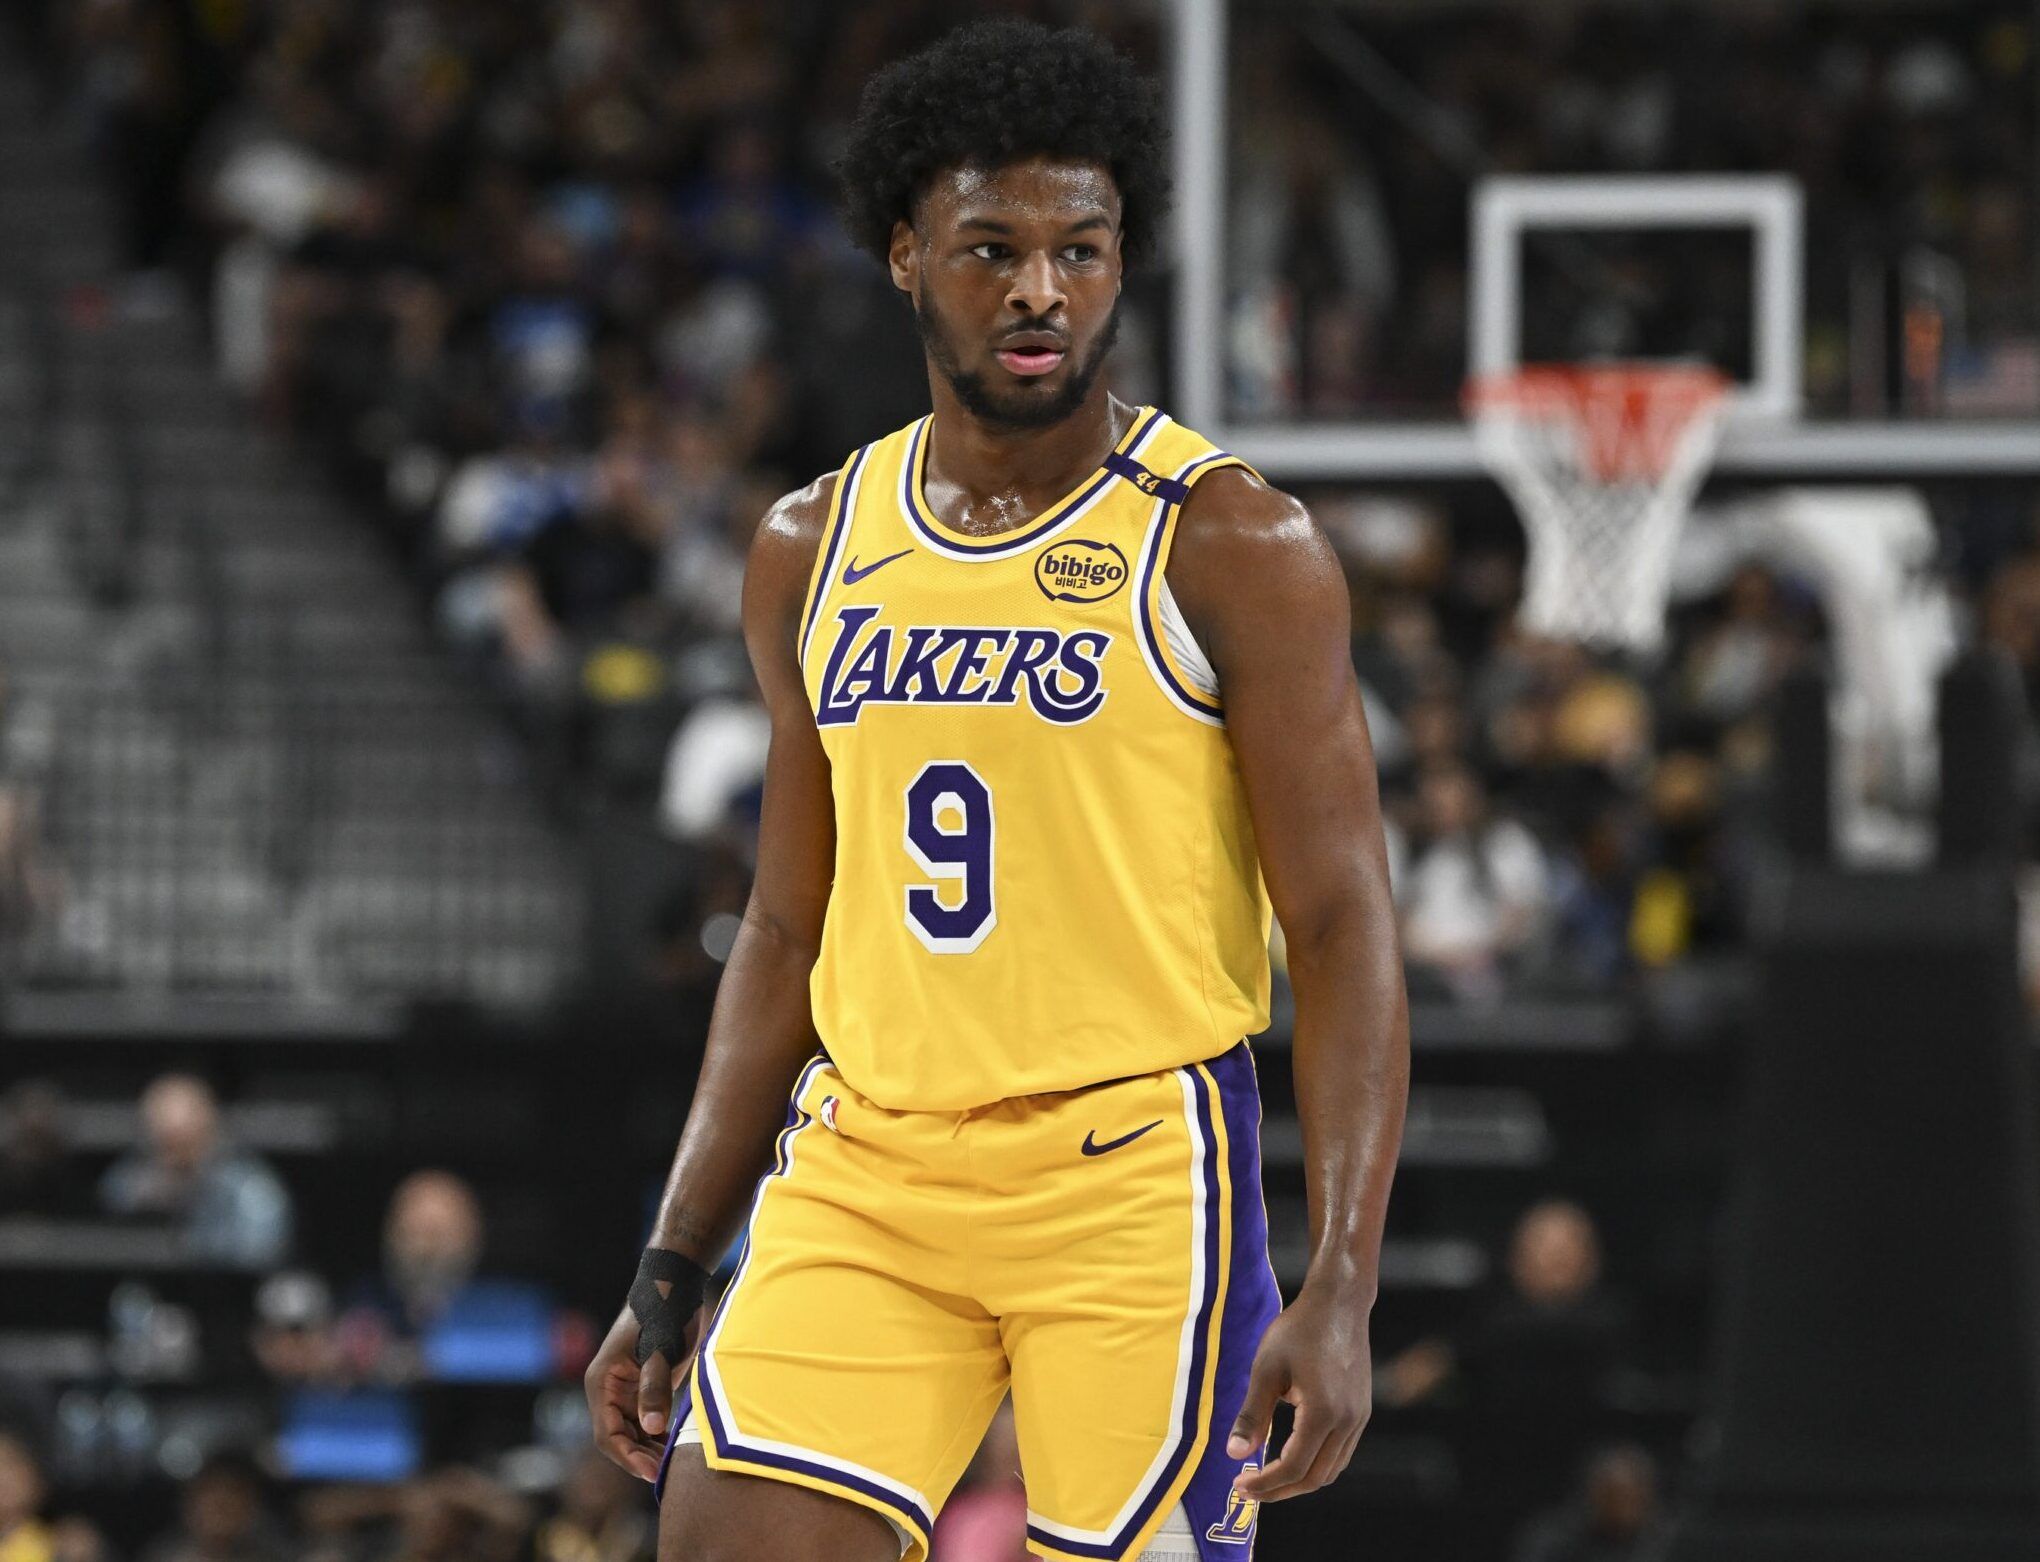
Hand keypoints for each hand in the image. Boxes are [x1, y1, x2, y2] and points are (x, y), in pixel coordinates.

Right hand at [584, 1299, 706, 1481]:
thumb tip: (651, 1429)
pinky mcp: (642, 1389)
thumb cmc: (665, 1313)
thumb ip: (655, 1387)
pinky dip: (657, 1436)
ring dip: (649, 1450)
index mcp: (602, 1383)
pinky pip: (645, 1422)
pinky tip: (675, 1447)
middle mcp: (608, 1391)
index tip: (650, 1472)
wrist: (674, 1286)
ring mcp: (624, 1391)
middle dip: (639, 1458)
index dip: (627, 1457)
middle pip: (618, 1438)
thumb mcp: (661, 1350)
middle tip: (666, 1475)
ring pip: (632, 1433)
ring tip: (673, 1465)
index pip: (607, 1434)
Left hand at [1226, 1281, 1372, 1502]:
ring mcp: (1359, 1418)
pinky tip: (1292, 1455)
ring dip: (1300, 1480)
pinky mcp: (1361, 1411)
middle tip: (1249, 1489)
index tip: (1239, 1485)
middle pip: (1315, 1477)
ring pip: (1331, 1469)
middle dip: (1281, 1489)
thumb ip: (1252, 1415)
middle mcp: (1348, 1421)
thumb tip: (1234, 1454)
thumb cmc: (1298, 1330)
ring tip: (1267, 1478)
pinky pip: (1340, 1453)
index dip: (1266, 1483)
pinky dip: (1316, 1464)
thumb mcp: (1266, 1369)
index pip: (1294, 1467)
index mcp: (1324, 1412)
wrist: (1339, 1303)